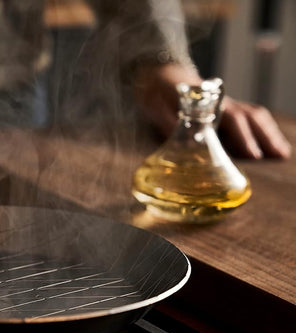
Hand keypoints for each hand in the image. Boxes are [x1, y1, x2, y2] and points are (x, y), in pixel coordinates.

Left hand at [133, 63, 290, 158]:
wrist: (160, 71)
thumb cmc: (157, 90)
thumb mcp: (155, 105)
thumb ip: (167, 121)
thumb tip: (181, 141)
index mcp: (206, 102)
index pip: (230, 118)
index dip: (242, 136)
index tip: (252, 154)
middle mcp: (221, 101)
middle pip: (249, 116)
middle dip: (265, 137)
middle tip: (277, 156)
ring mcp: (226, 103)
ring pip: (254, 115)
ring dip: (268, 133)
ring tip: (281, 152)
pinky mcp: (225, 107)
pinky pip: (250, 115)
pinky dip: (263, 128)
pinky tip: (270, 142)